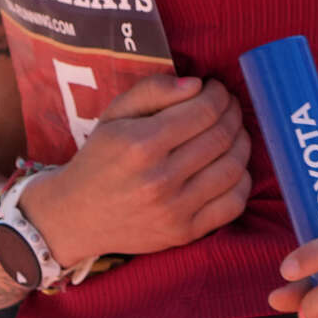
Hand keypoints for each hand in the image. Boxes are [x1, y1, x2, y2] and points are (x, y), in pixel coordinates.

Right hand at [22, 75, 252, 268]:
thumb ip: (153, 90)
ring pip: (233, 168)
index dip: (219, 94)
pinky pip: (233, 204)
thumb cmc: (99, 159)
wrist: (76, 217)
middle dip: (233, 114)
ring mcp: (174, 210)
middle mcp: (159, 179)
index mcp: (141, 145)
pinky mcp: (184, 233)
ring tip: (232, 132)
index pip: (204, 111)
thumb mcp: (114, 115)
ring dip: (242, 143)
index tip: (216, 89)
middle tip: (228, 107)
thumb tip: (197, 84)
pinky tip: (231, 166)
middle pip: (222, 137)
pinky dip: (242, 180)